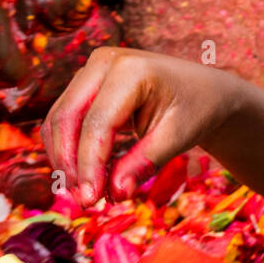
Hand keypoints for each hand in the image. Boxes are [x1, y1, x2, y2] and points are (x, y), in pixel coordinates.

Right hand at [40, 46, 244, 205]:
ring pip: (59, 118)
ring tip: (83, 192)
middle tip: (83, 201)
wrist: (203, 90)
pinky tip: (83, 175)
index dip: (89, 165)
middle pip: (67, 117)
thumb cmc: (194, 110)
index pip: (97, 124)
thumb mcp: (176, 138)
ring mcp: (92, 68)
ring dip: (65, 158)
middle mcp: (105, 61)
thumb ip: (144, 164)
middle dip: (70, 163)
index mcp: (132, 70)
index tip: (90, 200)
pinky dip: (68, 148)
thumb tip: (115, 194)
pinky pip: (65, 117)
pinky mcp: (86, 81)